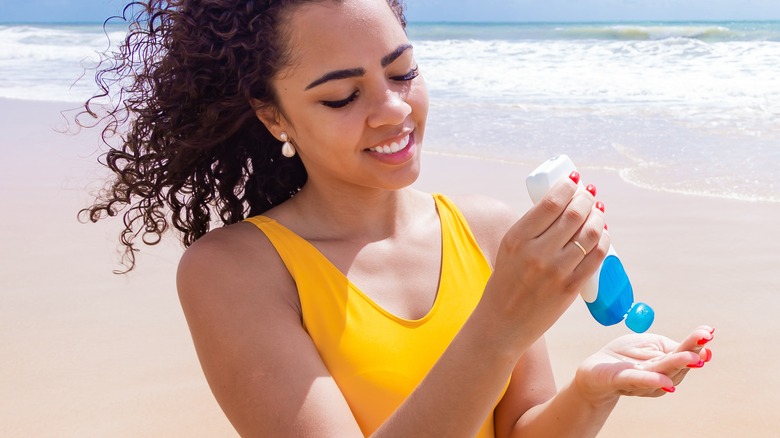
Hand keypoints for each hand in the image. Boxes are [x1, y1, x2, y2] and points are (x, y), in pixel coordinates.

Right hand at [487, 176, 607, 341]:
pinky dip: (603, 240)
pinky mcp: (570, 288)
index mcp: (517, 239)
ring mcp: (555, 271)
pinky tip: (602, 233)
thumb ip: (532, 227)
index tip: (574, 181)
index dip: (567, 187)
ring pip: (589, 234)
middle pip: (573, 215)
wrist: (503, 322)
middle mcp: (536, 253)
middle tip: (589, 193)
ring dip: (598, 217)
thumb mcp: (509, 249)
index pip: (550, 203)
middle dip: (586, 198)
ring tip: (598, 210)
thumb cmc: (506, 282)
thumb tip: (561, 202)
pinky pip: (596, 257)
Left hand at [574, 325, 713, 404]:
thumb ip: (670, 345)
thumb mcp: (649, 344)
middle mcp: (658, 375)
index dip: (696, 343)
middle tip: (705, 341)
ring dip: (677, 365)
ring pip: (662, 373)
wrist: (595, 372)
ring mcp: (641, 380)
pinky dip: (652, 381)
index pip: (684, 352)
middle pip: (677, 364)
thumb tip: (699, 340)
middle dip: (691, 352)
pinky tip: (666, 382)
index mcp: (665, 363)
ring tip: (692, 357)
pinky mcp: (622, 380)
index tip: (709, 332)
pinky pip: (637, 381)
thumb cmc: (625, 356)